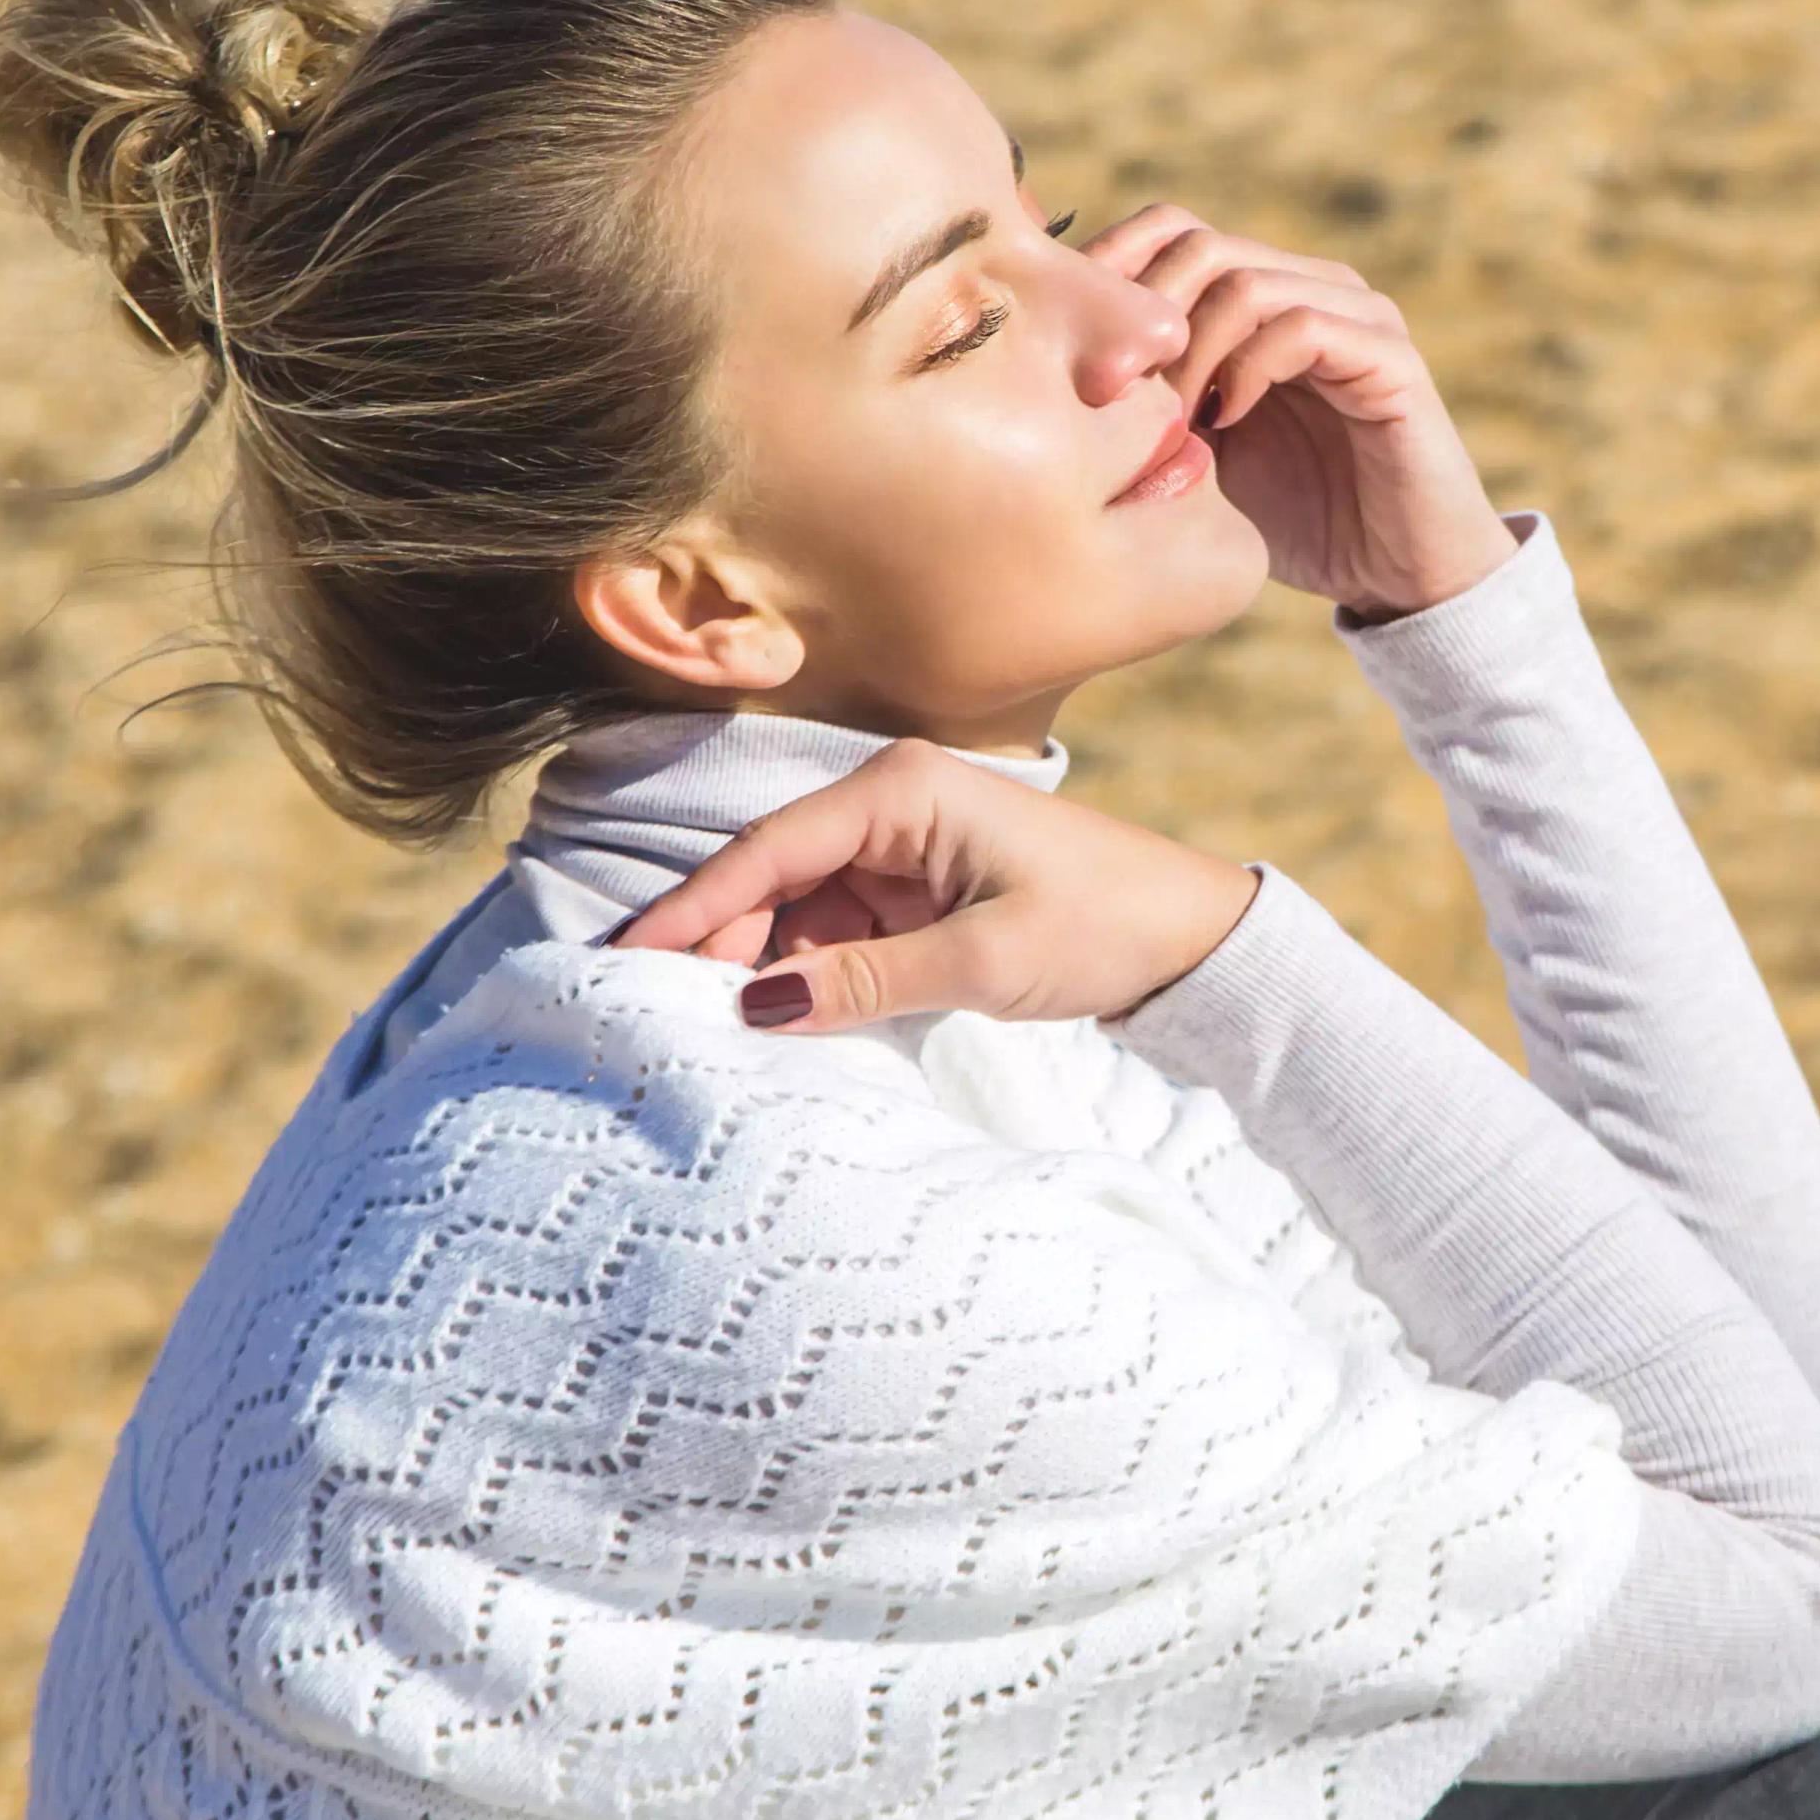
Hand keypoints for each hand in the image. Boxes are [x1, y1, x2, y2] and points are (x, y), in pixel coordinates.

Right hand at [608, 737, 1261, 1029]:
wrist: (1190, 936)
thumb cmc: (1103, 924)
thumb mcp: (982, 959)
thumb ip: (864, 980)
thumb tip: (757, 1005)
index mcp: (904, 790)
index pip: (770, 849)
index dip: (696, 908)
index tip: (629, 960)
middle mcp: (894, 803)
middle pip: (774, 876)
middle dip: (724, 943)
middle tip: (669, 1015)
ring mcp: (906, 847)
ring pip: (800, 909)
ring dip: (768, 965)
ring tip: (720, 1029)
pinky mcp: (921, 890)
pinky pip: (840, 930)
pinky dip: (813, 973)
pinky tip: (786, 1019)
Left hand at [1073, 204, 1517, 620]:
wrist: (1396, 571)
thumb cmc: (1295, 515)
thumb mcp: (1197, 454)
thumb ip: (1148, 402)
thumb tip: (1055, 367)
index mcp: (1265, 298)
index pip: (1174, 231)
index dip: (1112, 268)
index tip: (1068, 343)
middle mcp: (1313, 288)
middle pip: (1200, 243)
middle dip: (1141, 314)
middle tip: (1109, 389)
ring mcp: (1357, 316)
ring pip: (1246, 281)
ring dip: (1189, 350)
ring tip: (1170, 418)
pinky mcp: (1391, 358)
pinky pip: (1303, 327)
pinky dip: (1249, 368)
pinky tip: (1227, 421)